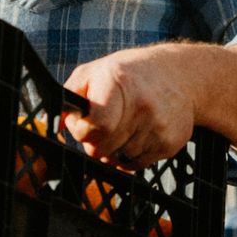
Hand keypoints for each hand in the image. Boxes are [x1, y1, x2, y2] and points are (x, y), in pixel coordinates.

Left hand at [63, 45, 195, 169]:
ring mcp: (159, 127)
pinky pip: (136, 165)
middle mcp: (143, 106)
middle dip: (94, 141)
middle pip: (101, 148)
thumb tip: (56, 121)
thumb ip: (71, 95)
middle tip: (102, 125)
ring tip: (123, 125)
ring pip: (117, 159)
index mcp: (119, 84)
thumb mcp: (95, 71)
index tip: (83, 122)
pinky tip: (136, 134)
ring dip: (113, 149)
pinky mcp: (170, 144)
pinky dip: (129, 155)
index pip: (96, 126)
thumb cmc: (131, 74)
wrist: (180, 76)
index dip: (82, 130)